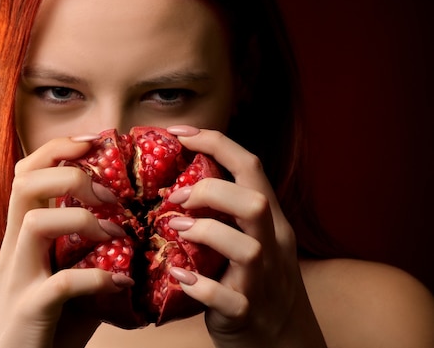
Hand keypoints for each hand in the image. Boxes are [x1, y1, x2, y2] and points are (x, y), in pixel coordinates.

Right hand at [0, 136, 133, 347]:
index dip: (58, 149)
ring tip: (118, 234)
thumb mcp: (74, 280)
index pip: (27, 174)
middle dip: (70, 173)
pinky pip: (61, 283)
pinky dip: (97, 277)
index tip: (96, 142)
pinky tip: (121, 281)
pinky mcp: (28, 311)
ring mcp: (17, 279)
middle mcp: (13, 250)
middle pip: (24, 184)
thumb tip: (140, 231)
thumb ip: (96, 255)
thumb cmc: (48, 324)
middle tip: (110, 191)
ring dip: (84, 220)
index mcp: (22, 236)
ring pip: (35, 223)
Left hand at [165, 127, 326, 347]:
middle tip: (174, 197)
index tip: (180, 133)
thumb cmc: (258, 284)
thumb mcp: (254, 240)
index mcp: (271, 221)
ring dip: (205, 232)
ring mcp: (263, 281)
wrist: (285, 343)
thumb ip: (228, 213)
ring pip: (247, 248)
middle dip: (211, 189)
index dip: (215, 142)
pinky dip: (200, 285)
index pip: (251, 166)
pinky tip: (180, 277)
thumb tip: (180, 182)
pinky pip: (227, 298)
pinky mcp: (247, 313)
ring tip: (175, 229)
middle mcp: (273, 246)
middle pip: (254, 202)